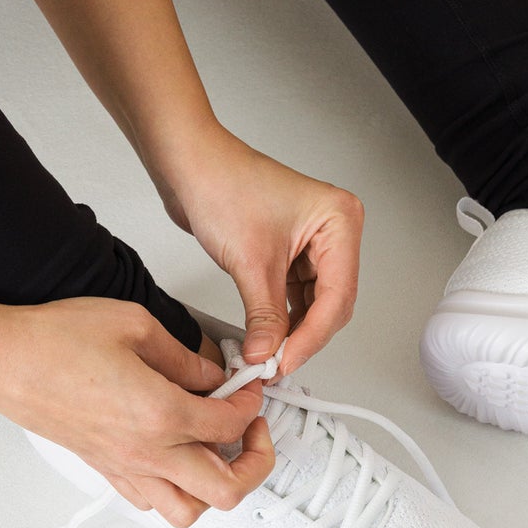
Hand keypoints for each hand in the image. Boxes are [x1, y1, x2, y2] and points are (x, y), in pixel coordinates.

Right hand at [0, 296, 272, 527]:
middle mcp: (148, 453)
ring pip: (190, 512)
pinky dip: (176, 490)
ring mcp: (126, 469)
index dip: (251, 401)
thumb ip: (185, 356)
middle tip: (253, 432)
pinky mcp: (107, 472)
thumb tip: (212, 374)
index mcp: (162, 414)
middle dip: (256, 462)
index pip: (232, 423)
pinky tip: (177, 458)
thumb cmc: (54, 342)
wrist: (3, 362)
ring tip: (218, 454)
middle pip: (227, 488)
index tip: (248, 387)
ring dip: (214, 488)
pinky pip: (154, 502)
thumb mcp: (135, 325)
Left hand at [158, 127, 363, 376]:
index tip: (285, 362)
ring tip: (267, 354)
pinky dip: (281, 319)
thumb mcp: (250, 262)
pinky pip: (295, 298)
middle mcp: (333, 231)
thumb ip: (264, 316)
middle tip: (276, 363)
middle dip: (303, 337)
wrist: (188, 164)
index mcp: (339, 221)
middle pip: (331, 304)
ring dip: (292, 331)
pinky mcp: (290, 253)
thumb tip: (267, 355)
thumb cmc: (221, 183)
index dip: (312, 336)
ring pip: (314, 305)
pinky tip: (266, 336)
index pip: (337, 296)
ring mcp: (312, 243)